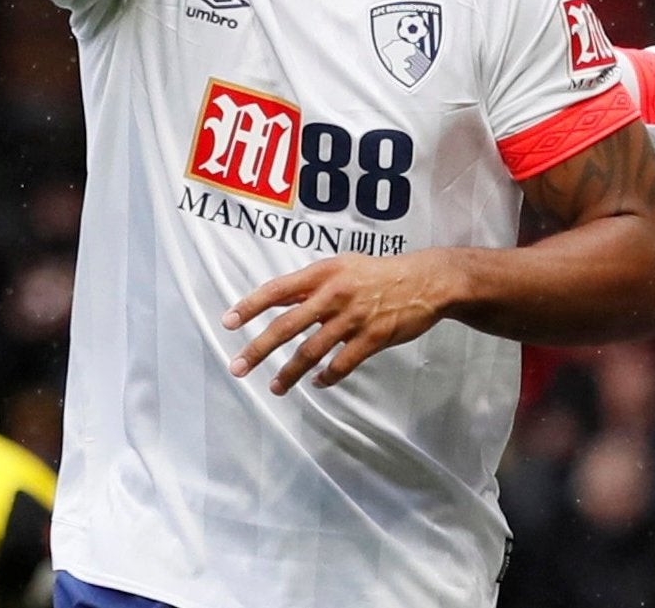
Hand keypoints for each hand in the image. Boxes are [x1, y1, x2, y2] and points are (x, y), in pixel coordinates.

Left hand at [223, 250, 455, 392]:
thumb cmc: (382, 273)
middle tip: (237, 367)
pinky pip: (341, 364)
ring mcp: (353, 317)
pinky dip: (326, 376)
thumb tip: (280, 299)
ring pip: (310, 351)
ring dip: (289, 373)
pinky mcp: (372, 337)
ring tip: (275, 387)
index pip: (278, 290)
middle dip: (258, 349)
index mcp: (324, 273)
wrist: (427, 281)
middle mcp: (334, 294)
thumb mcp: (344, 266)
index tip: (228, 322)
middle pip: (287, 326)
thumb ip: (313, 284)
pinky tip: (318, 383)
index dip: (250, 306)